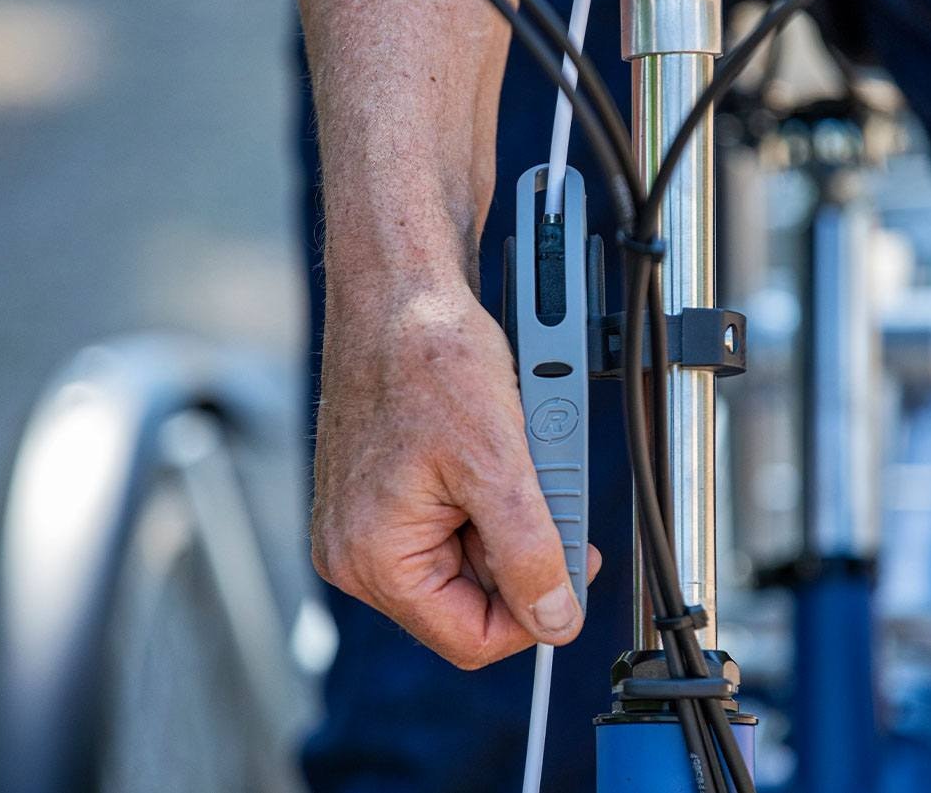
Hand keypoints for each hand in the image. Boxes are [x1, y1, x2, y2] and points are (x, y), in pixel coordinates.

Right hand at [312, 281, 600, 668]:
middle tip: (551, 495)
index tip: (573, 570)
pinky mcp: (383, 495)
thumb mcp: (498, 465)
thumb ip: (530, 554)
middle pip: (468, 601)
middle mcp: (357, 550)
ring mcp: (367, 522)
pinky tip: (492, 451)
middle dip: (521, 554)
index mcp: (372, 557)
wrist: (400, 292)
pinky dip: (486, 496)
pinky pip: (450, 523)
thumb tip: (555, 620)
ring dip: (506, 520)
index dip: (533, 614)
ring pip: (466, 561)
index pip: (469, 639)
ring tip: (514, 456)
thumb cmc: (429, 356)